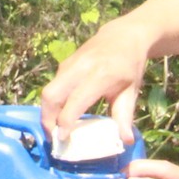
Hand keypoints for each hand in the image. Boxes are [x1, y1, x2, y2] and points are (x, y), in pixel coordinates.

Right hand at [37, 20, 149, 147]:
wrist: (123, 36)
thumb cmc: (129, 66)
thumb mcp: (131, 92)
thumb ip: (125, 117)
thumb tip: (125, 142)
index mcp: (100, 75)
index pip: (75, 100)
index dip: (66, 121)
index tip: (63, 140)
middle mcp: (80, 67)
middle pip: (51, 94)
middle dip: (47, 119)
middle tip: (52, 138)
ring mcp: (69, 63)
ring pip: (48, 90)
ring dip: (47, 112)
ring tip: (54, 130)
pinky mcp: (64, 63)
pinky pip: (53, 85)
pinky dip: (52, 102)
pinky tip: (60, 114)